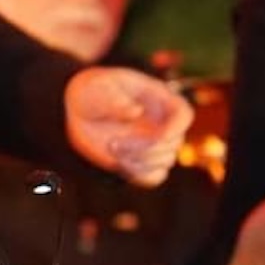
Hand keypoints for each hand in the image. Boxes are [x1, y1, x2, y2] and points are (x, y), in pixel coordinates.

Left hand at [65, 67, 193, 186]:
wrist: (81, 110)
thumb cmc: (93, 91)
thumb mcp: (97, 88)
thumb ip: (114, 99)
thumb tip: (136, 112)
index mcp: (159, 98)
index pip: (183, 114)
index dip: (177, 127)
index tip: (160, 136)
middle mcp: (162, 122)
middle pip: (174, 143)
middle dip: (146, 147)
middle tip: (113, 143)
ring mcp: (154, 143)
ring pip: (165, 162)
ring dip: (139, 161)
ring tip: (112, 148)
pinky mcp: (142, 162)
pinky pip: (153, 177)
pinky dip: (139, 175)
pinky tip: (119, 163)